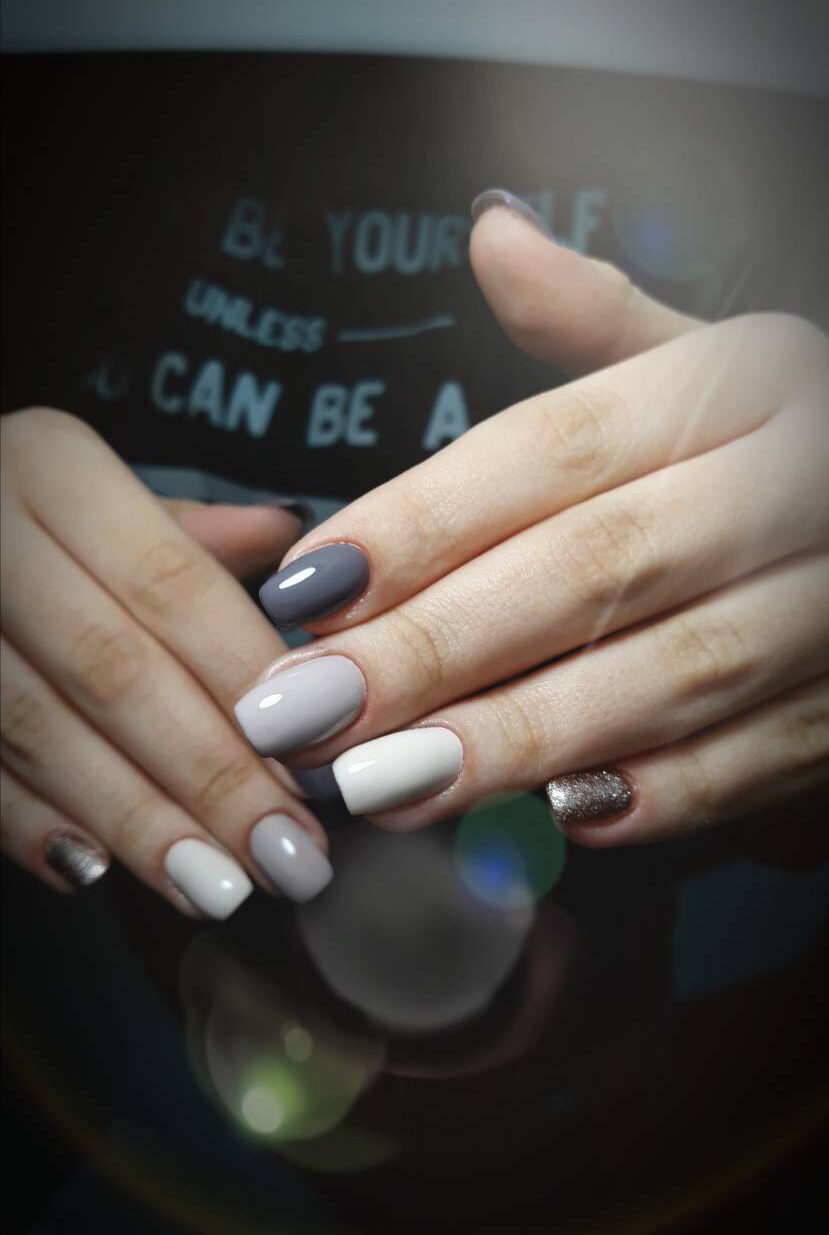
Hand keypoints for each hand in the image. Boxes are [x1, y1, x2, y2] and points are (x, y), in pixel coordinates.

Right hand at [1, 410, 331, 912]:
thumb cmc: (15, 509)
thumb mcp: (95, 491)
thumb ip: (196, 540)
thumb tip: (327, 582)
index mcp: (53, 472)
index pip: (174, 587)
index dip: (246, 684)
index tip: (316, 767)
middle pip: (116, 669)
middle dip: (211, 775)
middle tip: (289, 857)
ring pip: (38, 728)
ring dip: (136, 820)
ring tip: (218, 887)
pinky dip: (28, 822)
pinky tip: (95, 871)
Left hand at [236, 195, 828, 843]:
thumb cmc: (781, 438)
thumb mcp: (707, 357)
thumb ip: (594, 318)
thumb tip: (494, 237)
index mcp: (744, 380)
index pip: (554, 450)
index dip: (421, 521)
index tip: (307, 587)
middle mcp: (797, 482)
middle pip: (592, 568)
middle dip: (438, 647)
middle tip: (312, 709)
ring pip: (666, 675)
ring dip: (517, 737)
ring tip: (386, 778)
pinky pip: (759, 759)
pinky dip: (661, 794)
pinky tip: (554, 815)